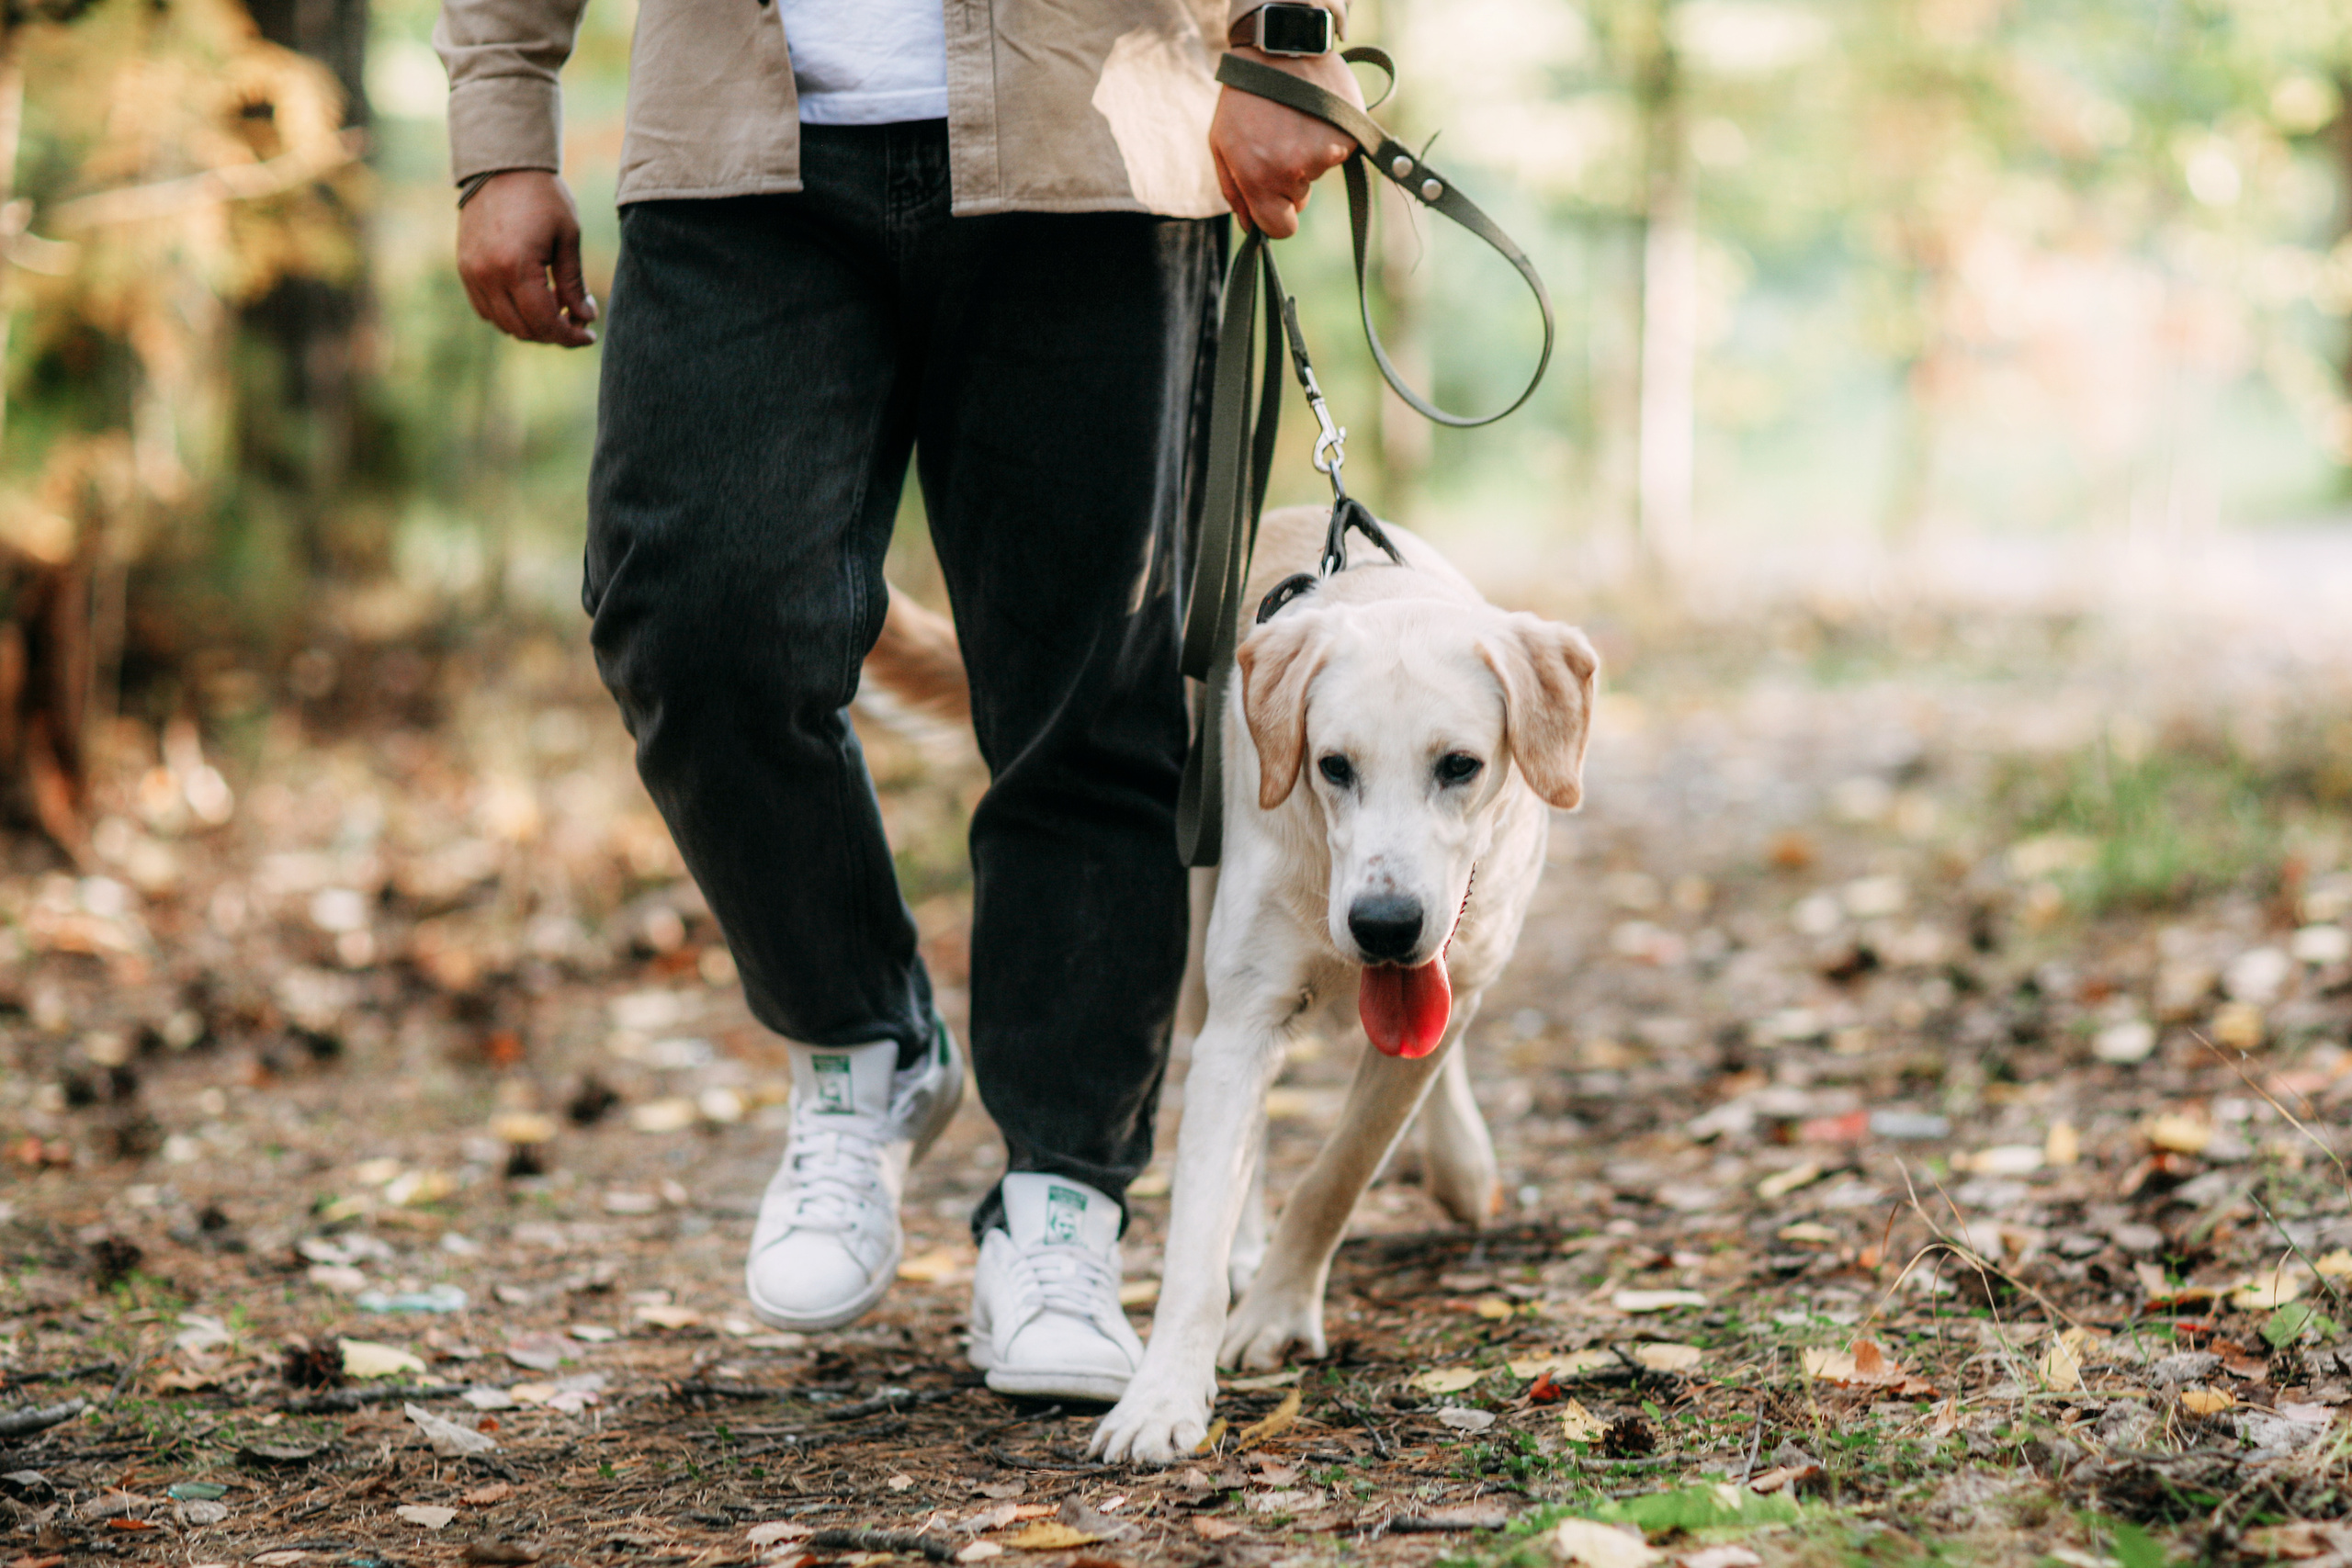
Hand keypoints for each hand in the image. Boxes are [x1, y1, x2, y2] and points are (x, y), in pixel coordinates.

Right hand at [457, 170, 597, 346]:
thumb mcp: (568, 237)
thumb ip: (573, 283)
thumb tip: (584, 318)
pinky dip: (510, 315)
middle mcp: (488, 275)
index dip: (569, 336)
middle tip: (577, 320)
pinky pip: (486, 309)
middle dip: (554, 333)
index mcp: (516, 267)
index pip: (544, 322)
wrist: (502, 167)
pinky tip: (531, 301)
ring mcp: (471, 273)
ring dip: (532, 326)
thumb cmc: (542, 197)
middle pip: (523, 329)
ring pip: (503, 323)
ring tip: (556, 307)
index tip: (589, 335)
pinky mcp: (464, 269)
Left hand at [1208, 44, 1362, 238]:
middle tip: (1278, 142)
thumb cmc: (1245, 97)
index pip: (1281, 229)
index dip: (1277, 218)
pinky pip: (1337, 155)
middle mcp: (1293, 171)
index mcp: (1258, 178)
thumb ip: (1233, 190)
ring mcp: (1324, 154)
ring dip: (1306, 156)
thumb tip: (1250, 229)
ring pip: (1316, 176)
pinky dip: (1327, 139)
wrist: (1281, 47)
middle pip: (1299, 203)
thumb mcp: (1221, 143)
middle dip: (1289, 182)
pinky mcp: (1347, 137)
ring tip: (1293, 121)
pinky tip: (1312, 116)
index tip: (1274, 201)